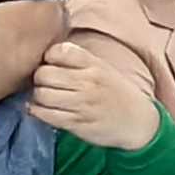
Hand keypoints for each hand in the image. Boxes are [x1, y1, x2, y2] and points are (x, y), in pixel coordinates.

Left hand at [27, 37, 157, 150]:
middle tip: (44, 83)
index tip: (52, 64)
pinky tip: (42, 110)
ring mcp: (82, 104)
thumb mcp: (103, 69)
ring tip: (44, 98)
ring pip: (42, 95)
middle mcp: (88, 83)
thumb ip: (78, 61)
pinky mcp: (76, 123)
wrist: (138, 122)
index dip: (49, 56)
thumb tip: (45, 56)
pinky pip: (45, 115)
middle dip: (39, 78)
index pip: (59, 51)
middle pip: (44, 74)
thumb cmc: (117, 93)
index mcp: (94, 65)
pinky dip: (37, 112)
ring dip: (37, 97)